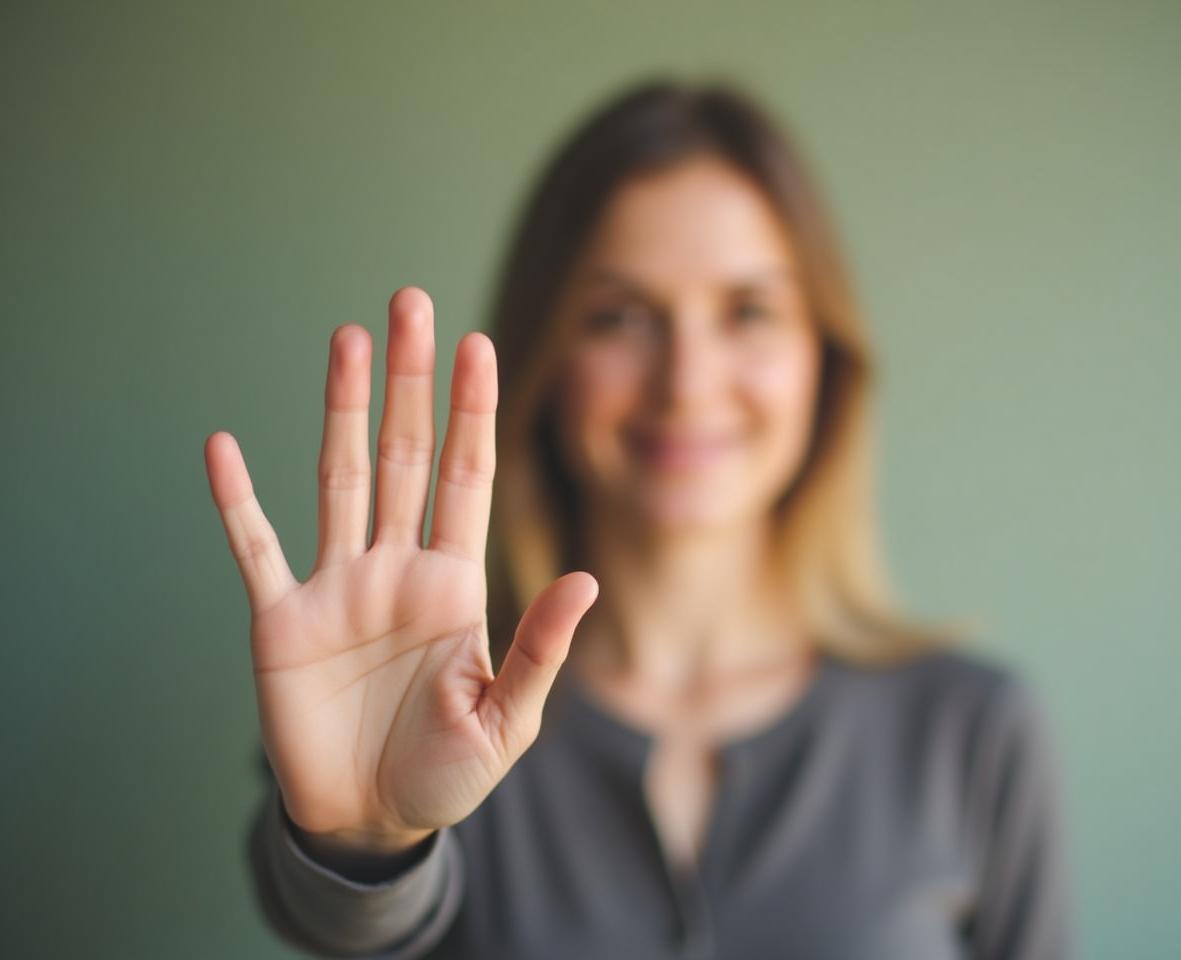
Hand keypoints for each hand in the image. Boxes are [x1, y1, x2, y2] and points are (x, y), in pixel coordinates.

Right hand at [205, 287, 596, 853]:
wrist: (372, 821)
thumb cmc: (448, 773)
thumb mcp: (506, 719)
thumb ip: (540, 649)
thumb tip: (586, 577)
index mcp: (455, 583)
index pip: (466, 476)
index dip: (473, 412)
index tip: (479, 344)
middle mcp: (396, 565)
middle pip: (404, 454)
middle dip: (410, 382)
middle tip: (411, 304)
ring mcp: (337, 585)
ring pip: (338, 477)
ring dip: (339, 409)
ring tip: (347, 338)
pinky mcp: (281, 619)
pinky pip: (255, 547)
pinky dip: (237, 501)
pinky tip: (223, 447)